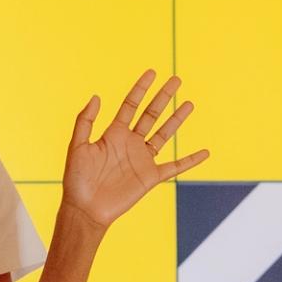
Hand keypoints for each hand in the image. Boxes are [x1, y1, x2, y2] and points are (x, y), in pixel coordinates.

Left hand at [59, 72, 209, 233]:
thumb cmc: (77, 179)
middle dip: (163, 97)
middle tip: (176, 79)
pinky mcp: (151, 177)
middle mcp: (130, 143)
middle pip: (151, 114)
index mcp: (114, 133)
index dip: (141, 88)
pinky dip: (190, 160)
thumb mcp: (77, 146)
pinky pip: (175, 166)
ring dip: (177, 120)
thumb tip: (96, 96)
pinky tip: (204, 153)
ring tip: (189, 104)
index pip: (131, 105)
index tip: (152, 72)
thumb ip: (85, 121)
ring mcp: (142, 159)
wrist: (85, 209)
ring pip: (164, 134)